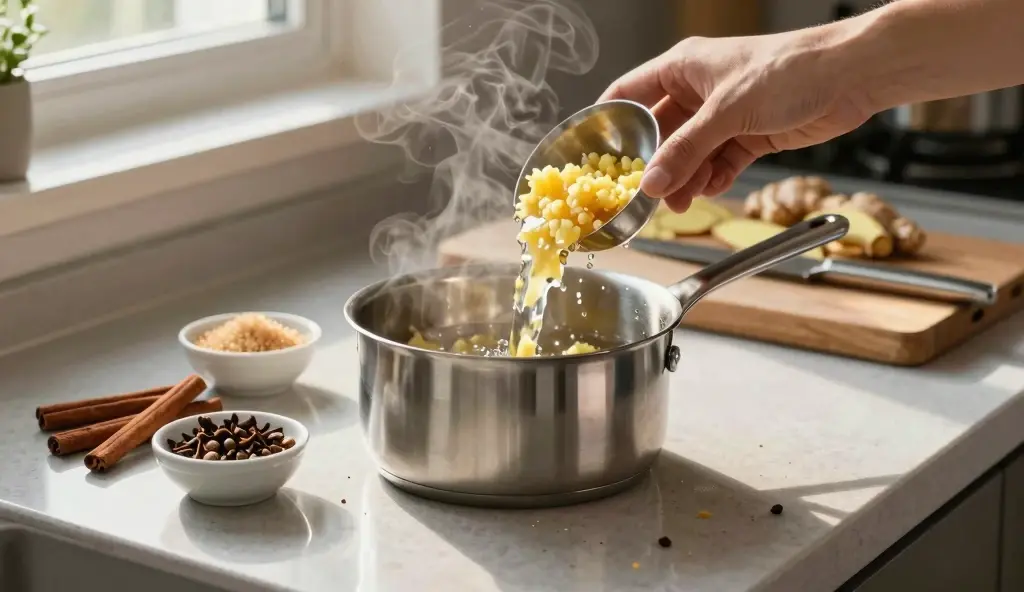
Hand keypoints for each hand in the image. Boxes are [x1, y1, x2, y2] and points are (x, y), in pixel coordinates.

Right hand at [600, 30, 873, 210]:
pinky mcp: (748, 135)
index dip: (610, 123)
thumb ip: (687, 150)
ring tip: (681, 203)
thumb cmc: (789, 69)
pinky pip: (717, 163)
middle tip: (644, 196)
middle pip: (660, 133)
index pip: (629, 93)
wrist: (850, 76)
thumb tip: (652, 184)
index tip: (594, 156)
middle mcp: (698, 90)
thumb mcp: (727, 111)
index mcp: (682, 67)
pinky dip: (711, 179)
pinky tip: (709, 190)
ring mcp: (723, 115)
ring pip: (689, 154)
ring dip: (683, 179)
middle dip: (654, 165)